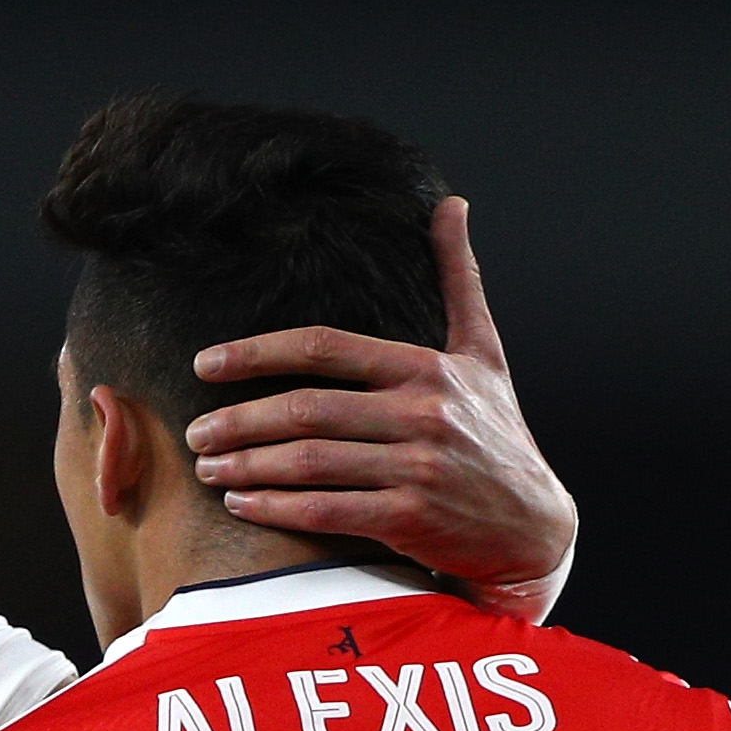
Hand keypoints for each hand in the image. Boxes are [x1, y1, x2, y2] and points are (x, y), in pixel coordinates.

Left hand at [185, 195, 575, 617]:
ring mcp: (418, 467)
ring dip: (248, 466)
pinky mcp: (412, 518)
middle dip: (240, 420)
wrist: (534, 526)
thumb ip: (459, 281)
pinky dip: (275, 508)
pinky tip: (241, 504)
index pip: (324, 348)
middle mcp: (423, 413)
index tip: (205, 363)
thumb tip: (451, 204)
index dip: (257, 353)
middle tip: (196, 432)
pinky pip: (326, 510)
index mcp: (427, 368)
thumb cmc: (498, 434)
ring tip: (208, 468)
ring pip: (310, 461)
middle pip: (306, 409)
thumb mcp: (485, 353)